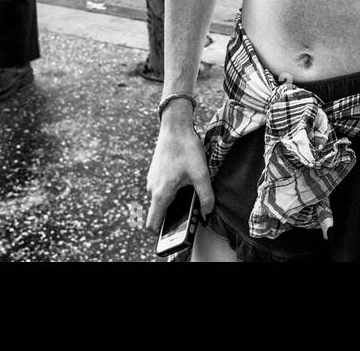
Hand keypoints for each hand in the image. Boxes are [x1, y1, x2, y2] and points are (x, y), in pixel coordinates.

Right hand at [145, 113, 215, 232]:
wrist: (174, 126)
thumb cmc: (186, 148)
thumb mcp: (201, 174)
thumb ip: (206, 196)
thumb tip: (207, 212)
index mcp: (161, 193)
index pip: (152, 224)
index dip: (161, 233)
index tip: (174, 233)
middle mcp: (152, 188)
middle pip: (158, 212)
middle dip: (172, 215)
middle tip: (189, 212)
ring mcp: (151, 180)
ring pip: (160, 199)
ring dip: (172, 201)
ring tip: (188, 191)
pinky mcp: (154, 172)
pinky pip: (160, 189)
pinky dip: (170, 190)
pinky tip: (184, 180)